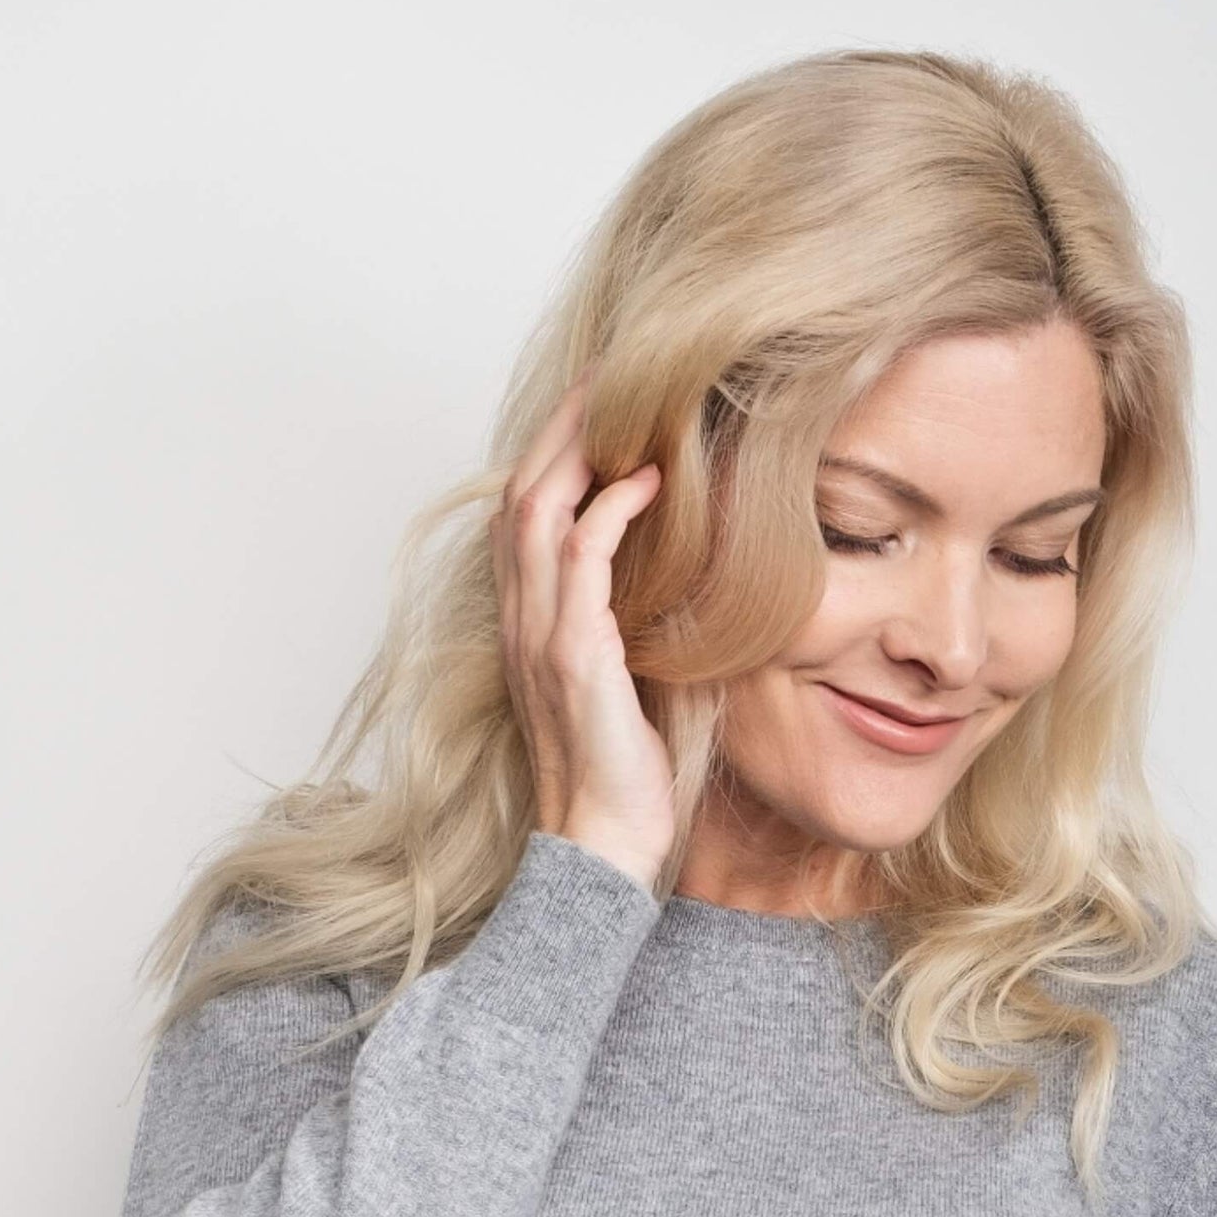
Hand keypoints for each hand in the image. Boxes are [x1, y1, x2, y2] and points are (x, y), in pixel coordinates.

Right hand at [489, 373, 675, 893]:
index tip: (599, 404)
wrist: (605, 844)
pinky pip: (580, 557)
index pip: (526, 512)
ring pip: (538, 507)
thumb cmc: (624, 770)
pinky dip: (609, 509)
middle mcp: (522, 618)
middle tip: (611, 372)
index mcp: (530, 622)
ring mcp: (540, 634)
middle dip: (563, 425)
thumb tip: (694, 567)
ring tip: (628, 402)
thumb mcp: (632, 676)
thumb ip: (639, 618)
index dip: (554, 450)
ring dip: (581, 446)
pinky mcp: (571, 654)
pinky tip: (649, 480)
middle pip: (522, 489)